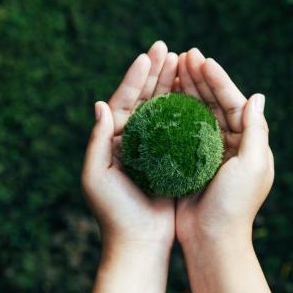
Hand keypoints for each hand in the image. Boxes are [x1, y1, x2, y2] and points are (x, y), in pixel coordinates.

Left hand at [82, 41, 178, 292]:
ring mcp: (153, 148)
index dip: (135, 77)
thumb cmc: (114, 212)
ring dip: (171, 85)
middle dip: (155, 73)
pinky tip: (196, 93)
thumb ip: (97, 140)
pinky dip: (186, 109)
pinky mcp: (171, 159)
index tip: (148, 55)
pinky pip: (179, 128)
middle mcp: (132, 140)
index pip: (123, 100)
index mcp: (112, 140)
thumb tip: (100, 103)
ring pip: (163, 109)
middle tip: (168, 49)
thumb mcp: (96, 176)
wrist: (139, 243)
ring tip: (183, 62)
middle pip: (144, 99)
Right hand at [175, 48, 274, 292]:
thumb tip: (258, 95)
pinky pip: (180, 130)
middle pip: (214, 103)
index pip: (234, 102)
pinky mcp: (188, 162)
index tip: (202, 59)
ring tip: (172, 67)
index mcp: (248, 142)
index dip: (218, 80)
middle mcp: (229, 143)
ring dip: (186, 90)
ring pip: (196, 113)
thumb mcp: (252, 165)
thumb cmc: (235, 205)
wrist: (212, 240)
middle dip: (200, 79)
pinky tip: (160, 96)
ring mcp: (208, 152)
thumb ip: (256, 129)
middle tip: (184, 54)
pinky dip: (172, 112)